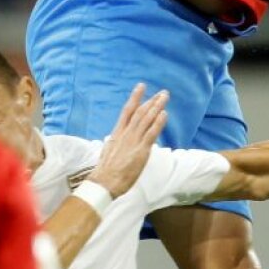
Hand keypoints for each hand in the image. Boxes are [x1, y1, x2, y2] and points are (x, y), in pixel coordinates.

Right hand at [88, 82, 168, 198]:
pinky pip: (151, 133)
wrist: (104, 181)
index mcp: (117, 133)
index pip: (127, 111)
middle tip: (162, 93)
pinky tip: (164, 114)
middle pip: (140, 112)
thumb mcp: (109, 151)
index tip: (141, 87)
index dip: (135, 98)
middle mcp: (125, 134)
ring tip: (165, 97)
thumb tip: (117, 139)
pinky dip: (158, 122)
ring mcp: (133, 141)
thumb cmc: (106, 171)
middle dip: (151, 101)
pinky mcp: (140, 150)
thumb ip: (116, 143)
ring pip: (146, 119)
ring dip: (157, 106)